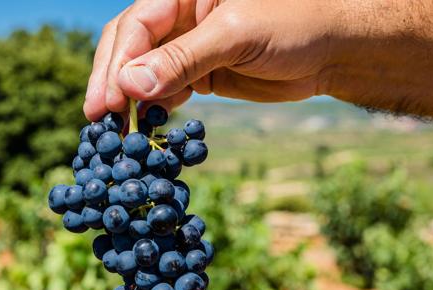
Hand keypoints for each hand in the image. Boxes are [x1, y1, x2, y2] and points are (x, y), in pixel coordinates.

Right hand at [84, 0, 432, 121]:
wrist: (333, 51)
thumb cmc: (294, 26)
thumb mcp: (236, 34)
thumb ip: (183, 58)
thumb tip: (130, 85)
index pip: (136, 25)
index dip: (117, 64)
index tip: (108, 101)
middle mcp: (179, 16)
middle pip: (129, 48)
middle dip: (113, 83)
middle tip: (99, 119)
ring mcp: (188, 46)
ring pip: (143, 72)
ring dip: (130, 100)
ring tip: (118, 129)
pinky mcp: (200, 72)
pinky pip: (166, 89)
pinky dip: (155, 106)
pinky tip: (150, 122)